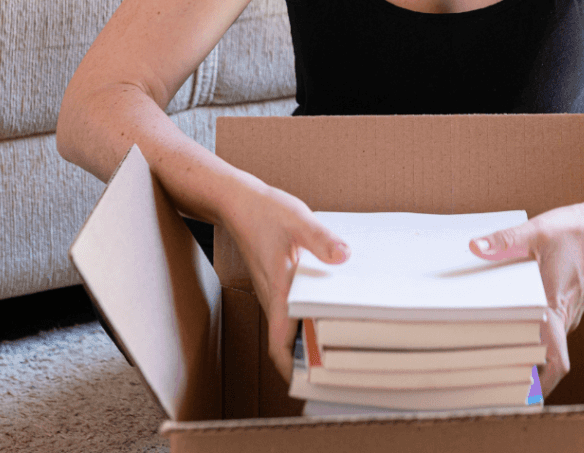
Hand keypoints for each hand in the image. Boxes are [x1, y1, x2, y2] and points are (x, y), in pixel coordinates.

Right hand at [221, 176, 349, 383]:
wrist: (239, 201)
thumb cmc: (265, 212)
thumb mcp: (298, 220)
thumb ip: (322, 239)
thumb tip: (344, 257)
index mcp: (277, 290)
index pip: (279, 344)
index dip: (292, 369)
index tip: (312, 382)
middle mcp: (272, 297)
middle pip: (287, 340)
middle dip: (309, 357)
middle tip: (339, 364)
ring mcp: (272, 290)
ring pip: (289, 324)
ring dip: (309, 334)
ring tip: (340, 338)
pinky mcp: (276, 280)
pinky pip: (291, 307)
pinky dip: (307, 313)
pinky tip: (328, 302)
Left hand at [469, 197, 583, 397]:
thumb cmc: (576, 230)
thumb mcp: (536, 231)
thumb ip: (505, 241)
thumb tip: (475, 246)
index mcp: (556, 304)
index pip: (555, 362)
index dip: (537, 385)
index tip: (512, 394)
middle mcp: (564, 316)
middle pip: (545, 360)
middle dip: (521, 374)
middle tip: (488, 378)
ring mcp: (567, 312)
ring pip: (547, 346)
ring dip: (526, 354)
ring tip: (490, 356)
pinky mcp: (566, 304)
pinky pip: (549, 330)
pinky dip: (532, 335)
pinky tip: (508, 325)